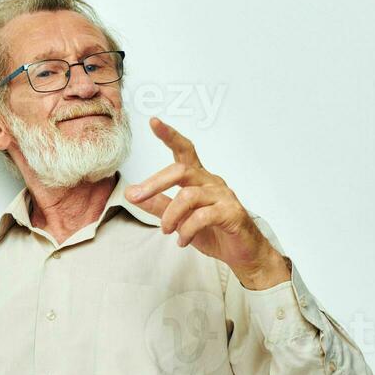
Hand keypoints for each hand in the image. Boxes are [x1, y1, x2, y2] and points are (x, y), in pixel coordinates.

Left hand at [124, 117, 291, 288]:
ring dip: (170, 216)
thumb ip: (158, 205)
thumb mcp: (179, 219)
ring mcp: (223, 196)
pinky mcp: (231, 213)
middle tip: (135, 197)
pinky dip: (187, 230)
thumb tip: (131, 193)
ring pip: (188, 196)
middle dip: (154, 183)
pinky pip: (202, 216)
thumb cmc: (213, 232)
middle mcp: (211, 182)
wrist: (243, 253)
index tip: (153, 122)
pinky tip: (182, 241)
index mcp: (199, 179)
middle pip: (180, 170)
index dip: (170, 135)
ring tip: (166, 231)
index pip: (185, 151)